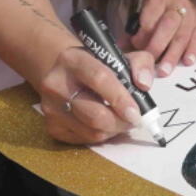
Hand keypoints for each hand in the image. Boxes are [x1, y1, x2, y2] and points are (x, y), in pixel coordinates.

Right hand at [38, 46, 155, 145]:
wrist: (63, 73)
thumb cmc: (98, 65)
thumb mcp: (120, 56)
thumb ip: (140, 63)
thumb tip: (144, 84)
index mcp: (74, 59)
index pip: (99, 79)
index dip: (120, 99)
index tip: (136, 113)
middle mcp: (56, 83)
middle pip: (94, 113)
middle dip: (120, 122)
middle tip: (135, 120)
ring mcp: (50, 107)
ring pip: (91, 131)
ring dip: (114, 130)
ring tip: (123, 121)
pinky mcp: (51, 125)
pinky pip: (83, 139)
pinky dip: (101, 136)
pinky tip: (107, 125)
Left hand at [128, 0, 195, 76]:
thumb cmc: (160, 12)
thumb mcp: (145, 13)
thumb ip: (134, 30)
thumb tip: (121, 49)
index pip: (151, 14)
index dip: (143, 32)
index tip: (136, 45)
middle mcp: (178, 4)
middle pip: (168, 24)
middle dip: (157, 45)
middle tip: (149, 62)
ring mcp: (193, 15)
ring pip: (182, 35)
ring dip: (172, 55)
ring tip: (163, 71)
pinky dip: (192, 51)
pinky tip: (186, 62)